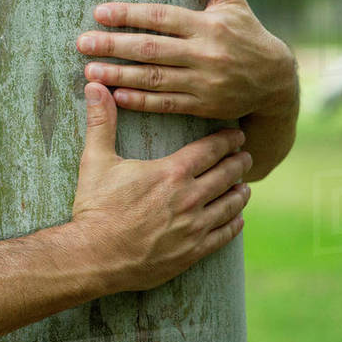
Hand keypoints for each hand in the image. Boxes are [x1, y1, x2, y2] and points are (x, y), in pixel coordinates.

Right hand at [71, 82, 251, 292]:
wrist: (95, 255)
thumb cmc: (95, 206)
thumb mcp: (95, 160)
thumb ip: (101, 122)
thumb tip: (94, 87)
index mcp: (170, 172)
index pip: (210, 150)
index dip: (227, 140)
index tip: (236, 134)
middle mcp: (189, 198)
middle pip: (227, 175)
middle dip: (239, 162)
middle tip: (246, 156)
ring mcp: (194, 227)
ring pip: (230, 205)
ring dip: (240, 192)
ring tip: (244, 185)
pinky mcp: (193, 251)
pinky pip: (224, 234)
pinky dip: (234, 223)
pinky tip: (236, 218)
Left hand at [76, 0, 297, 120]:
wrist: (277, 81)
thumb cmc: (247, 33)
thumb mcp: (232, 0)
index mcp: (208, 25)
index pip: (162, 17)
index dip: (130, 15)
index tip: (100, 13)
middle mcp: (206, 53)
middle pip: (152, 48)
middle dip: (114, 46)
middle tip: (82, 42)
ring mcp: (205, 82)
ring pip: (155, 78)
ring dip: (120, 75)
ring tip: (90, 71)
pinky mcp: (204, 106)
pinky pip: (167, 104)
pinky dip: (141, 101)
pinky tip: (116, 96)